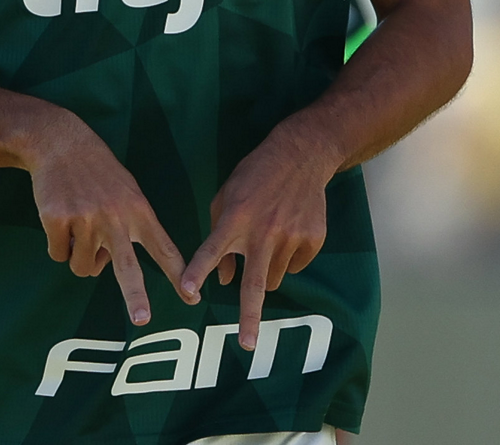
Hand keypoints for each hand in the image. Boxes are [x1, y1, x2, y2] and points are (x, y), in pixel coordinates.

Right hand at [27, 113, 190, 324]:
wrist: (61, 141)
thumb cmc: (97, 170)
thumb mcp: (125, 190)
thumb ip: (126, 227)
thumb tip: (107, 268)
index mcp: (137, 210)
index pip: (163, 247)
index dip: (178, 274)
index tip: (192, 298)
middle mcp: (114, 217)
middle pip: (128, 266)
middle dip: (135, 295)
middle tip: (142, 319)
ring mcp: (85, 219)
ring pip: (83, 267)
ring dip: (79, 256)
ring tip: (78, 224)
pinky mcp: (58, 219)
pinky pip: (59, 255)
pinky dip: (58, 245)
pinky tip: (60, 218)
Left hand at [181, 127, 330, 350]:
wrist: (300, 156)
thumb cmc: (255, 175)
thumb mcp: (227, 196)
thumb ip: (220, 236)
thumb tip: (224, 280)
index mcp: (236, 218)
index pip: (212, 249)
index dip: (199, 270)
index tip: (187, 289)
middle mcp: (263, 232)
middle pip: (254, 283)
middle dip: (250, 316)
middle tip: (247, 343)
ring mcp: (291, 237)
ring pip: (275, 277)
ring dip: (266, 271)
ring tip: (268, 240)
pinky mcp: (312, 240)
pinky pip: (296, 265)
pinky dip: (288, 258)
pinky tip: (288, 231)